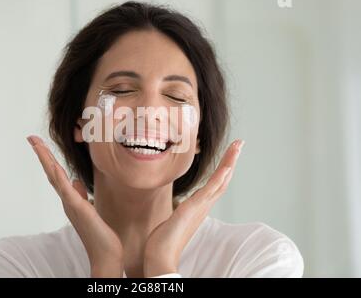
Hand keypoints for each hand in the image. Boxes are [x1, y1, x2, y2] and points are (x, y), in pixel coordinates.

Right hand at [27, 135, 123, 276]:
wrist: (105, 253)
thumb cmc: (100, 233)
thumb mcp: (90, 209)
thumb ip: (81, 195)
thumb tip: (75, 181)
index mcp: (71, 199)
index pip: (57, 174)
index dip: (48, 158)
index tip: (40, 143)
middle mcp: (67, 200)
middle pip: (51, 172)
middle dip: (42, 154)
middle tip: (31, 138)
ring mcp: (71, 204)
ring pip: (55, 177)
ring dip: (46, 160)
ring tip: (37, 144)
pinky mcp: (79, 209)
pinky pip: (66, 190)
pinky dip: (59, 177)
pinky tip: (54, 166)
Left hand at [143, 139, 244, 276]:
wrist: (160, 256)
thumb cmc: (163, 242)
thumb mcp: (171, 220)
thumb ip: (176, 214)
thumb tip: (174, 213)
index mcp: (198, 207)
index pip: (214, 184)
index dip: (223, 170)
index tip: (228, 156)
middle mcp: (203, 206)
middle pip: (223, 180)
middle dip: (231, 161)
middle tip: (239, 144)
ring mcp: (201, 207)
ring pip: (221, 180)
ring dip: (230, 162)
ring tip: (238, 145)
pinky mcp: (195, 207)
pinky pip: (212, 188)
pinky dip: (221, 176)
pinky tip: (227, 165)